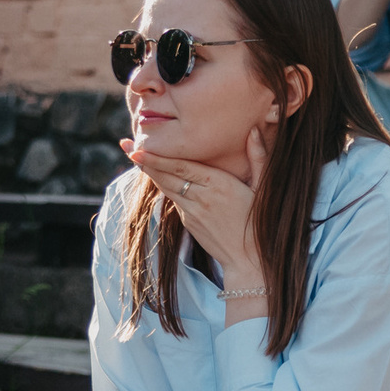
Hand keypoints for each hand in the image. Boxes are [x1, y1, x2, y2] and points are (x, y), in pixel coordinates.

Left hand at [122, 127, 269, 295]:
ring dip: (149, 172)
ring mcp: (192, 212)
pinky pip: (174, 200)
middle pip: (166, 176)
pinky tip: (156, 175)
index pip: (180, 166)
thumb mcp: (264, 189)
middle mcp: (201, 197)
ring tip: (134, 156)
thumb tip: (254, 130)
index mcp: (219, 184)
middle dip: (144, 160)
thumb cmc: (261, 222)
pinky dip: (163, 185)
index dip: (157, 157)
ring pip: (166, 187)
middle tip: (124, 144)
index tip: (137, 147)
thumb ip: (258, 157)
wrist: (249, 261)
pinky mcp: (190, 223)